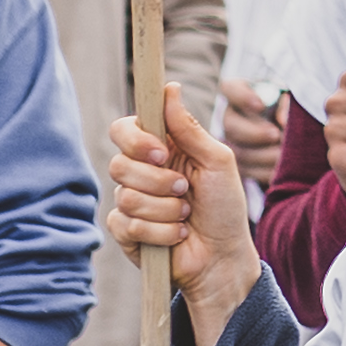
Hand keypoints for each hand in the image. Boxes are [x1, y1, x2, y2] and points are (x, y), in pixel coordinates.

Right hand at [110, 83, 249, 339]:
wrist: (223, 256)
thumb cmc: (225, 206)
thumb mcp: (217, 161)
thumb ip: (190, 128)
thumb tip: (170, 88)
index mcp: (160, 148)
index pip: (123, 129)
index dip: (136, 139)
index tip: (161, 152)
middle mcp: (141, 172)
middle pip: (119, 163)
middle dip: (159, 181)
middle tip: (185, 190)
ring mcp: (130, 202)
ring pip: (126, 197)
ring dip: (166, 210)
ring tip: (186, 215)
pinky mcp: (126, 232)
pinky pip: (127, 225)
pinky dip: (161, 232)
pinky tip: (178, 235)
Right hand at [220, 77, 284, 190]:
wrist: (297, 128)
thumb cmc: (294, 105)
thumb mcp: (293, 97)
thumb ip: (287, 103)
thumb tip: (282, 120)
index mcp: (240, 92)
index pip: (230, 89)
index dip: (242, 97)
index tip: (261, 105)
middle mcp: (232, 117)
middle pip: (231, 126)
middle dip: (255, 133)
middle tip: (276, 135)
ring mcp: (234, 142)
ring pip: (239, 152)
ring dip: (263, 155)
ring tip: (283, 154)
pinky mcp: (242, 164)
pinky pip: (248, 171)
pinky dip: (265, 171)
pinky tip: (281, 169)